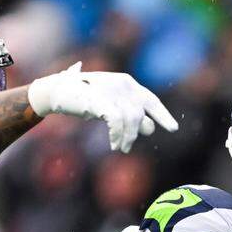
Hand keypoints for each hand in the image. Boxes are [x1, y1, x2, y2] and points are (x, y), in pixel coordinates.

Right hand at [27, 63, 177, 151]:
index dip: (163, 115)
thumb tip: (149, 127)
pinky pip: (117, 122)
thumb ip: (128, 113)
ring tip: (120, 148)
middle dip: (138, 132)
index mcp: (128, 83)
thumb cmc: (84, 99)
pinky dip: (117, 135)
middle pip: (141, 114)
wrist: (58, 90)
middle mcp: (124, 85)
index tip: (173, 128)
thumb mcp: (109, 104)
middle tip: (126, 146)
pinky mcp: (101, 100)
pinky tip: (114, 144)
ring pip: (131, 120)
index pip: (151, 100)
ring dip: (127, 138)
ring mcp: (113, 91)